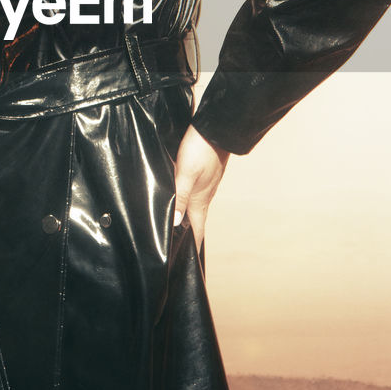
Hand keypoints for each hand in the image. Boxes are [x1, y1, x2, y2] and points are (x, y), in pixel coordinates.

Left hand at [173, 125, 229, 251]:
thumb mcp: (185, 174)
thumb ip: (180, 198)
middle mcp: (204, 195)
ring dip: (186, 217)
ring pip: (193, 206)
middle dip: (187, 234)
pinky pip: (193, 192)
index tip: (187, 261)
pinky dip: (185, 200)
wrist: (216, 127)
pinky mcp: (204, 173)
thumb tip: (176, 224)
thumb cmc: (200, 149)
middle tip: (176, 247)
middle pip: (195, 220)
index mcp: (201, 200)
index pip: (198, 230)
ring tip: (174, 226)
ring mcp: (205, 184)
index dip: (193, 245)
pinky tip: (177, 197)